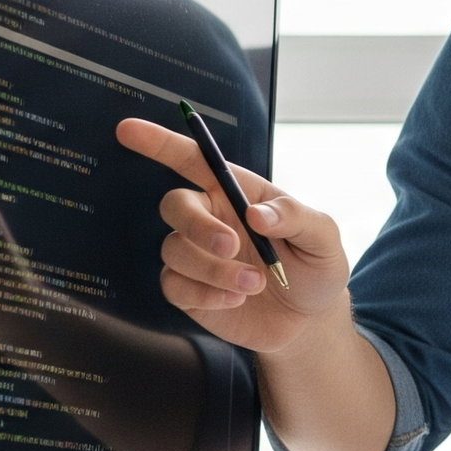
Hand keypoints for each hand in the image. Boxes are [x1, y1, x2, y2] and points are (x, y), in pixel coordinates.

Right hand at [116, 118, 350, 354]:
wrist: (309, 320)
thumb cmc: (316, 268)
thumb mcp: (322, 237)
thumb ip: (295, 217)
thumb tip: (255, 212)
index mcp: (239, 193)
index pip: (194, 161)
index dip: (160, 143)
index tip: (128, 129)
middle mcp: (211, 219)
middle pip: (175, 205)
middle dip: (198, 225)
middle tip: (231, 246)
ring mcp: (196, 254)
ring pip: (175, 249)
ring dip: (214, 269)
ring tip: (254, 285)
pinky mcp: (188, 290)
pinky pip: (175, 285)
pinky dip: (205, 293)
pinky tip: (236, 300)